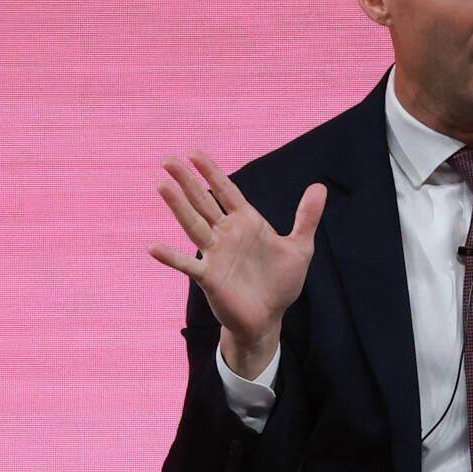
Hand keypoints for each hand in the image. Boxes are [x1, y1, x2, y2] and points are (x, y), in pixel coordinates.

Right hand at [148, 154, 326, 379]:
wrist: (269, 319)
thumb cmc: (280, 283)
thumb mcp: (299, 248)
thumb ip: (306, 217)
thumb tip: (320, 186)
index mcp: (246, 222)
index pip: (225, 191)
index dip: (211, 172)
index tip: (194, 152)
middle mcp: (226, 234)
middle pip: (203, 202)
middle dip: (187, 181)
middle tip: (168, 160)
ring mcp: (215, 255)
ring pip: (194, 225)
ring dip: (178, 206)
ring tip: (162, 185)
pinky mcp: (209, 278)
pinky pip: (188, 265)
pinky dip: (171, 257)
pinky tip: (153, 247)